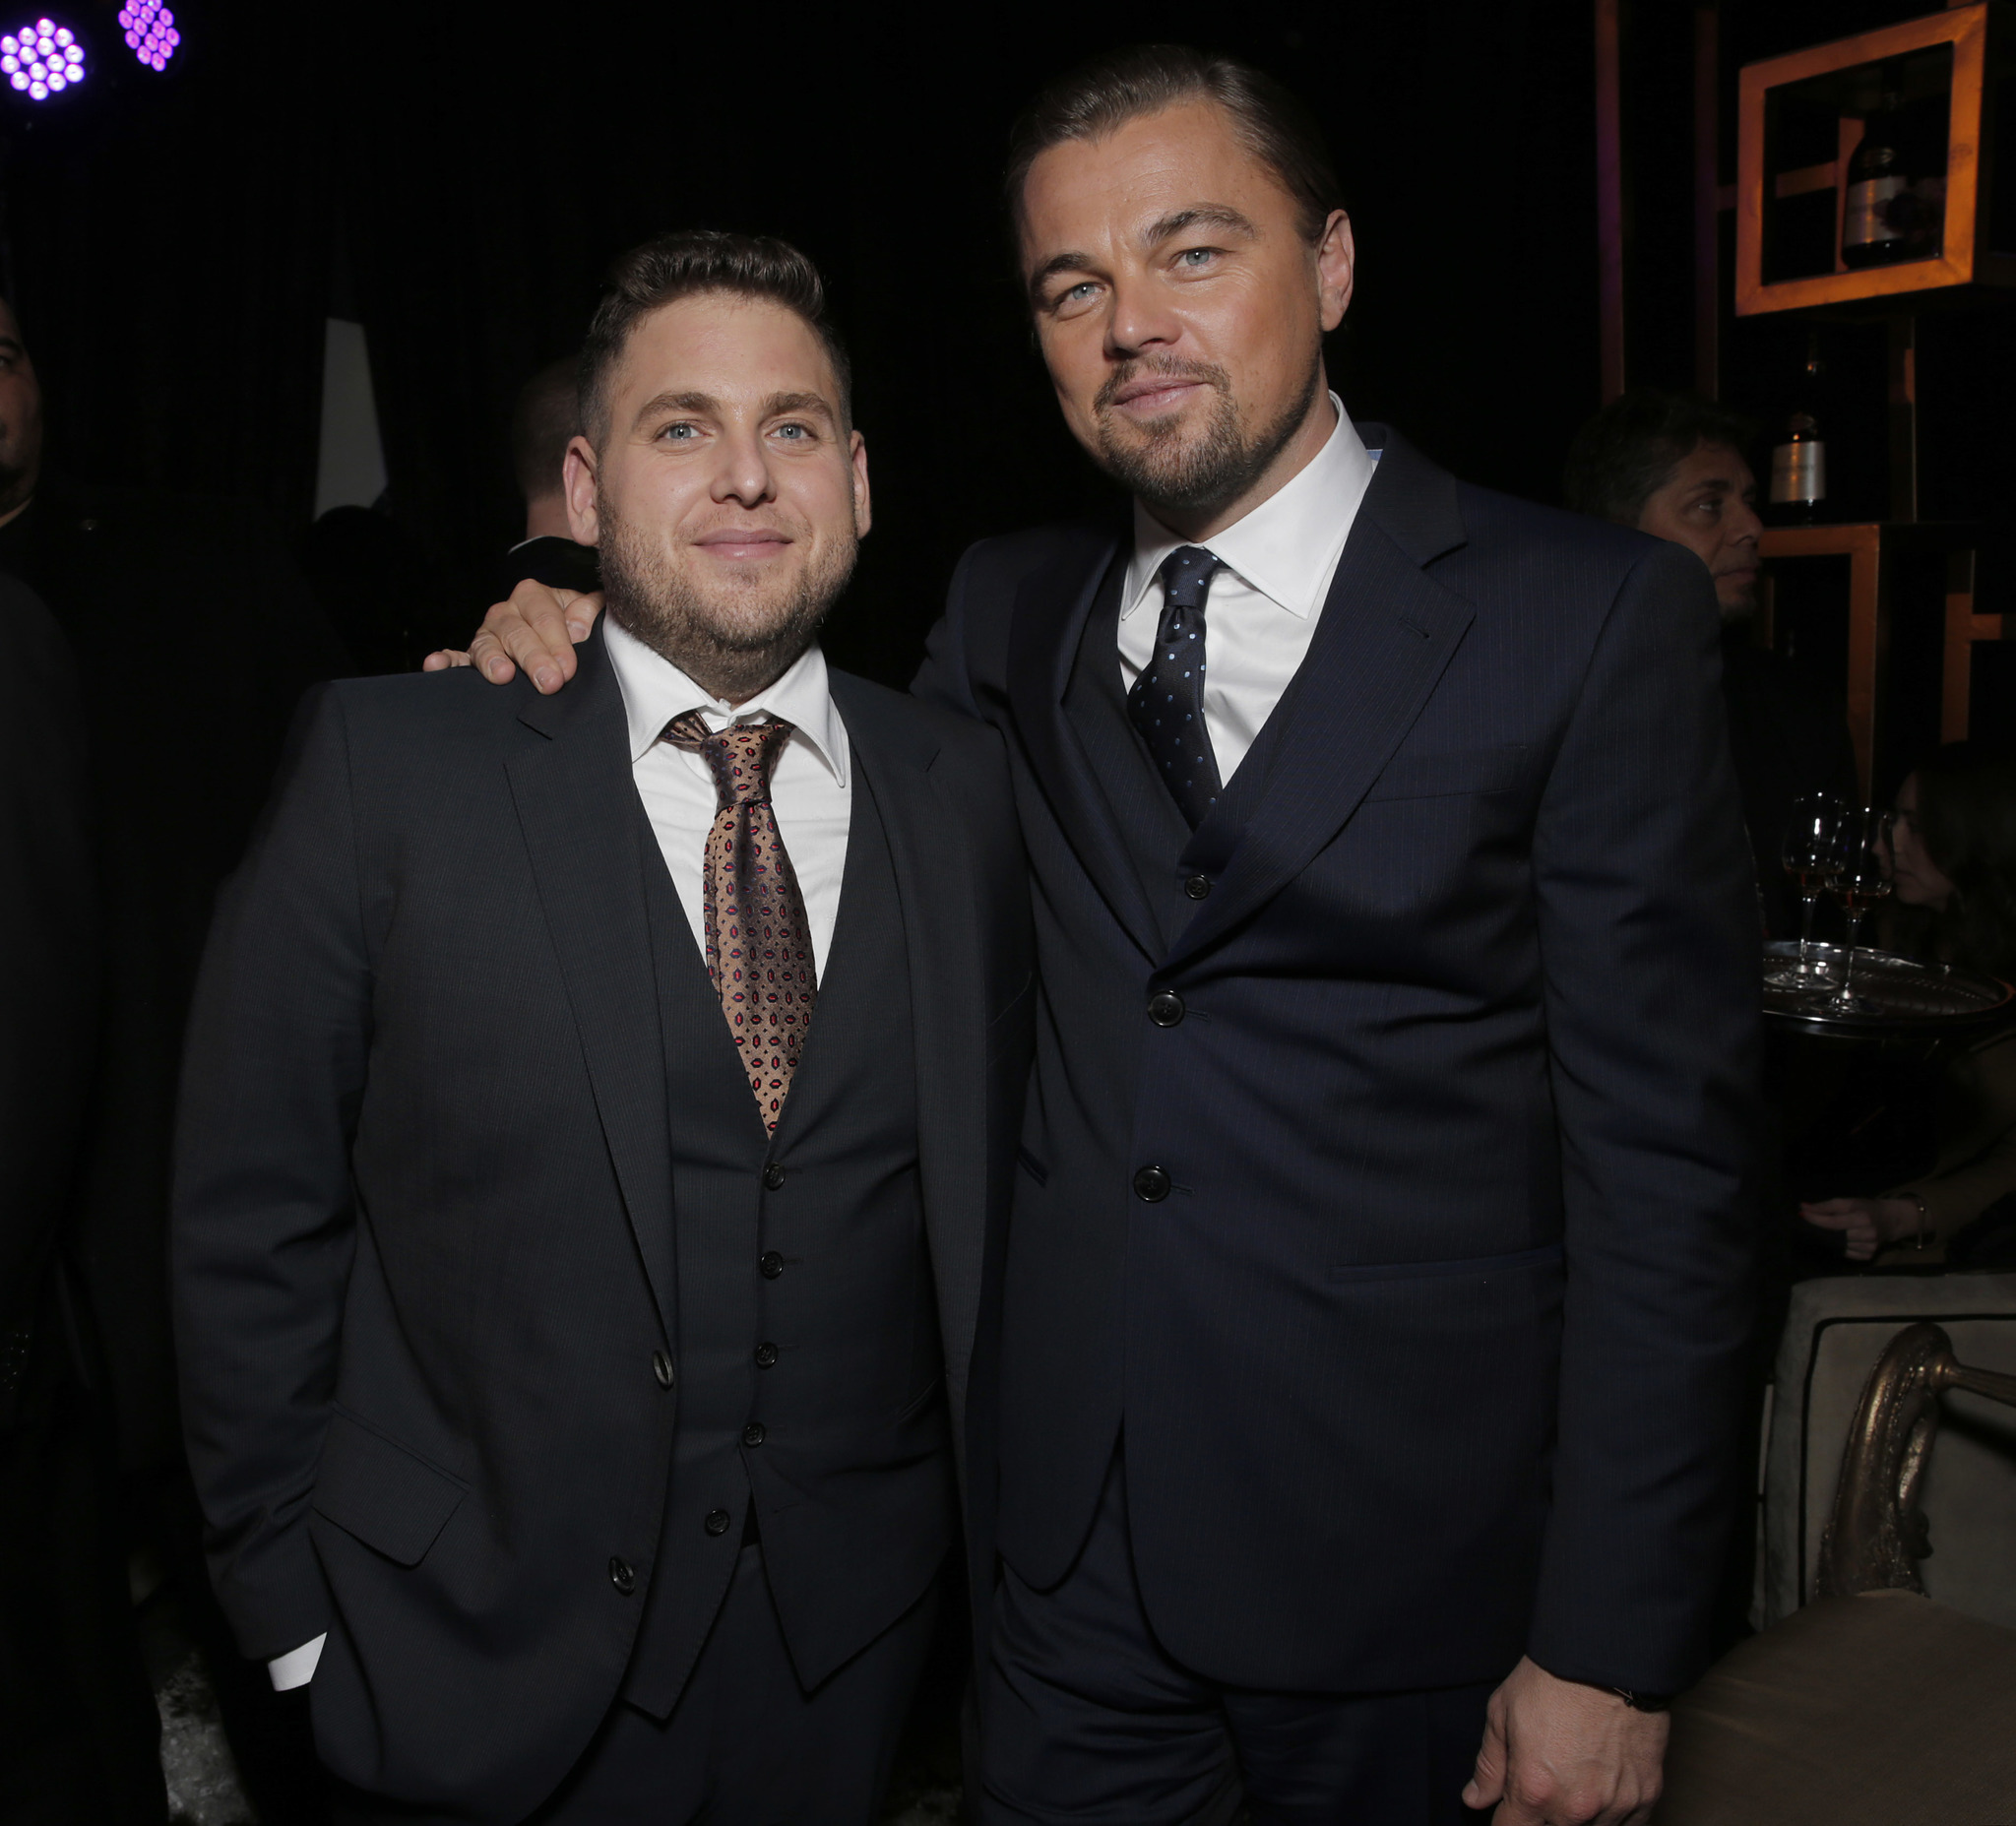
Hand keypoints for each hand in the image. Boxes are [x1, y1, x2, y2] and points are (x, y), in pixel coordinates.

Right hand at [419, 581, 602, 692]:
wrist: (555, 638)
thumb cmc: (573, 626)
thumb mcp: (585, 612)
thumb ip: (589, 611)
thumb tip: (580, 627)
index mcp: (533, 596)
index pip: (545, 618)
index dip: (558, 643)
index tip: (568, 667)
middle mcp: (505, 612)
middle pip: (518, 634)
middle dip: (534, 658)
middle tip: (550, 681)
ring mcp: (487, 635)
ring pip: (487, 646)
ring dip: (493, 661)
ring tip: (502, 675)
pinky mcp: (473, 657)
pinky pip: (457, 659)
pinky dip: (445, 662)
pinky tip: (435, 664)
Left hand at [1463, 1657, 1665, 1825]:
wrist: (1606, 1658)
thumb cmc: (1551, 1680)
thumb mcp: (1502, 1714)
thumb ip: (1489, 1765)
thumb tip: (1475, 1800)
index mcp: (1533, 1790)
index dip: (1505, 1821)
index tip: (1508, 1810)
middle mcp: (1574, 1808)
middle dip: (1541, 1818)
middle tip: (1543, 1787)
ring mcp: (1614, 1806)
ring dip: (1578, 1818)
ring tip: (1574, 1783)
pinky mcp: (1646, 1796)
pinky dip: (1613, 1817)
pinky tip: (1602, 1793)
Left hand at [1799, 1195, 1918, 1261]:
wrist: (1890, 1220)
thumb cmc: (1866, 1208)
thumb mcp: (1848, 1202)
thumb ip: (1826, 1206)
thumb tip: (1803, 1207)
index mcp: (1863, 1218)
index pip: (1833, 1222)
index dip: (1815, 1219)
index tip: (1802, 1215)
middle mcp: (1868, 1234)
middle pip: (1835, 1236)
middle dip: (1820, 1231)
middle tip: (1809, 1226)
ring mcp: (1869, 1247)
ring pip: (1839, 1247)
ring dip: (1828, 1240)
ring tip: (1823, 1233)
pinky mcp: (1869, 1256)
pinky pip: (1847, 1254)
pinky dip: (1839, 1248)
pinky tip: (1837, 1242)